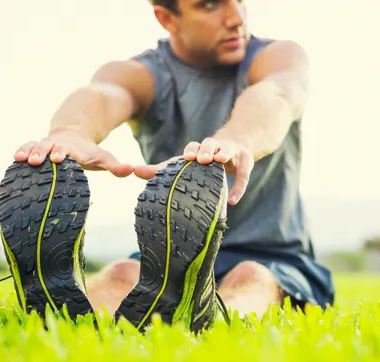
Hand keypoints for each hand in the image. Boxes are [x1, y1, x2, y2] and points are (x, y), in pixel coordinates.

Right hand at [13, 129, 133, 176]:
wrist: (73, 135)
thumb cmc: (89, 153)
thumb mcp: (104, 158)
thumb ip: (116, 166)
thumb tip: (132, 170)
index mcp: (74, 150)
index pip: (68, 152)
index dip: (63, 154)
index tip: (60, 159)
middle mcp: (58, 145)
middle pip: (49, 147)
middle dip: (44, 153)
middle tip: (39, 161)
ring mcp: (46, 145)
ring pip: (36, 146)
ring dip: (30, 151)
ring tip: (22, 159)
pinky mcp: (37, 146)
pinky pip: (27, 146)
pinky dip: (22, 150)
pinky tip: (15, 157)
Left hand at [133, 137, 253, 204]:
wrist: (240, 143)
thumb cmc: (206, 159)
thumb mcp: (187, 163)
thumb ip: (161, 169)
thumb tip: (133, 171)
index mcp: (200, 149)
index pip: (193, 148)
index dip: (190, 151)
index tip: (185, 159)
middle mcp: (215, 147)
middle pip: (210, 142)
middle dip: (205, 149)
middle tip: (201, 158)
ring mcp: (232, 152)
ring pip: (227, 149)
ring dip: (222, 153)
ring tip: (218, 160)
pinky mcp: (246, 160)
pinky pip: (244, 173)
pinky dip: (239, 187)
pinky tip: (233, 201)